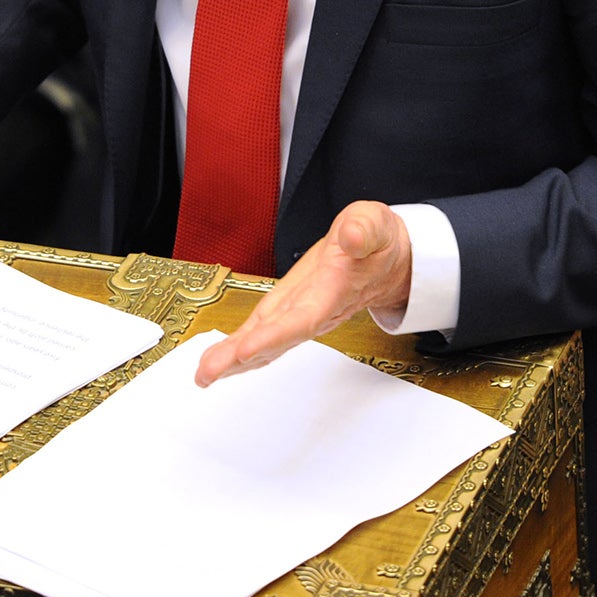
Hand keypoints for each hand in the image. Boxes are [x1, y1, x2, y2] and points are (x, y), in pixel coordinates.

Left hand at [194, 200, 413, 386]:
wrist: (392, 259)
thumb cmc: (380, 241)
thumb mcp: (374, 223)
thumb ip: (364, 230)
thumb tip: (352, 238)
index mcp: (333, 288)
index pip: (302, 318)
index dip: (274, 336)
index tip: (245, 350)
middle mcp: (316, 308)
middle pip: (277, 339)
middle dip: (241, 358)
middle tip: (207, 374)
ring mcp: (305, 313)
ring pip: (269, 341)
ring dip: (236, 360)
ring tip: (205, 374)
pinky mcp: (296, 310)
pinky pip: (268, 333)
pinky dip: (244, 349)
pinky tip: (224, 361)